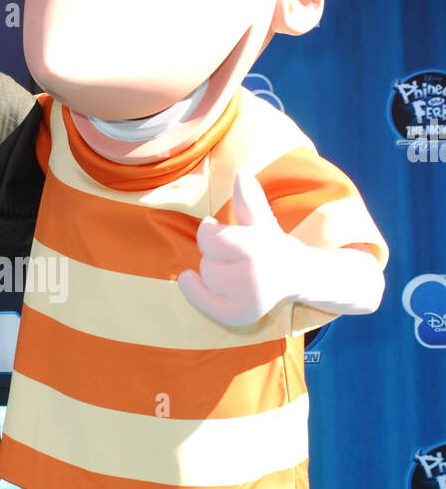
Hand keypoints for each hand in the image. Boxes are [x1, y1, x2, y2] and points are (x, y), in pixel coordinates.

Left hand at [177, 171, 305, 325]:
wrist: (298, 275)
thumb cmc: (272, 243)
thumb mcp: (262, 220)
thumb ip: (250, 200)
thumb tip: (241, 173)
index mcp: (256, 250)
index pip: (210, 239)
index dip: (209, 231)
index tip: (214, 226)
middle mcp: (252, 279)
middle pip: (207, 261)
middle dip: (215, 253)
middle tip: (234, 253)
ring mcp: (247, 300)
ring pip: (206, 279)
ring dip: (212, 270)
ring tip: (234, 267)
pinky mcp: (241, 316)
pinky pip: (204, 304)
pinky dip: (195, 292)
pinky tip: (189, 278)